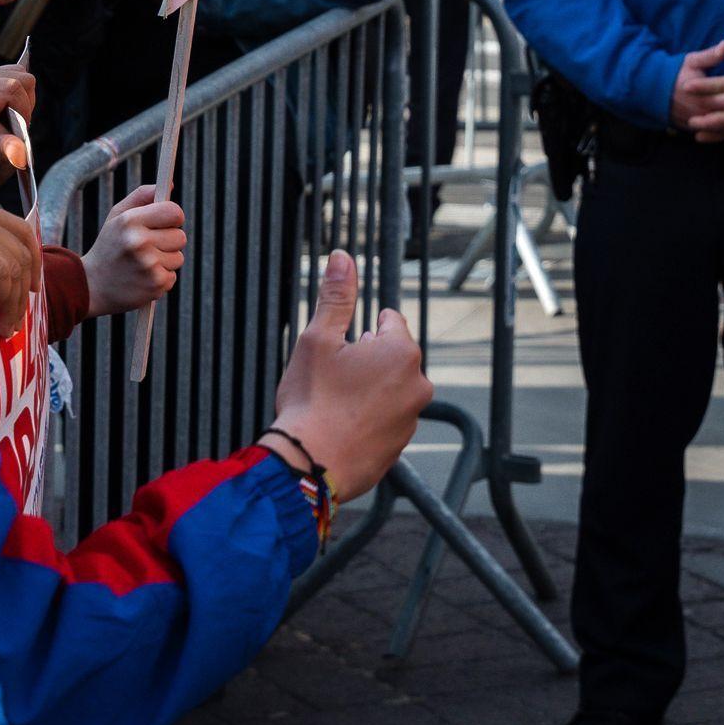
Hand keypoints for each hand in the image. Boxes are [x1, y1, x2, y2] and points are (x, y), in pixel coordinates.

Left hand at [0, 64, 36, 198]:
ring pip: (19, 72)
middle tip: (16, 121)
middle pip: (18, 75)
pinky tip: (10, 106)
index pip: (11, 87)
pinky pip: (15, 73)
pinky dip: (20, 90)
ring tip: (13, 115)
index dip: (22, 107)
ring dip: (23, 95)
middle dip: (25, 100)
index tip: (18, 127)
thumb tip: (17, 151)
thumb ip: (7, 151)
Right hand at [0, 198, 41, 319]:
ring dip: (13, 300)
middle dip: (23, 290)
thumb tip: (13, 286)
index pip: (21, 230)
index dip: (33, 262)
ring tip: (2, 324)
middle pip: (21, 250)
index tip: (31, 291)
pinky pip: (1, 272)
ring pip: (14, 264)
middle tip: (14, 321)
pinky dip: (1, 295)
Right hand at [84, 185, 183, 313]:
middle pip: (180, 236)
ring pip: (178, 258)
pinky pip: (172, 276)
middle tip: (149, 246)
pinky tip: (142, 278)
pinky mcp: (155, 284)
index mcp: (130, 221)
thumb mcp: (117, 216)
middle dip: (168, 241)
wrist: (91, 286)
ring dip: (165, 261)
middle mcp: (139, 242)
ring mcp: (148, 265)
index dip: (173, 217)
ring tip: (142, 263)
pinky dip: (160, 278)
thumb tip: (170, 184)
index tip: (166, 222)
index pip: (174, 212)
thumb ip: (142, 196)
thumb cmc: (109, 246)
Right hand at [266, 252, 430, 503]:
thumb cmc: (311, 401)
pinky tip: (339, 428)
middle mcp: (417, 385)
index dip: (359, 332)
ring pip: (388, 391)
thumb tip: (343, 257)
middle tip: (332, 381)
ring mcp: (411, 420)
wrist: (306, 467)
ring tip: (334, 407)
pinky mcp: (399, 449)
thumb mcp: (318, 339)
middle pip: (390, 357)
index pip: (388, 321)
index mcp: (401, 352)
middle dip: (365, 362)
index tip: (339, 352)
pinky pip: (384, 423)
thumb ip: (336, 296)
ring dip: (367, 392)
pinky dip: (366, 422)